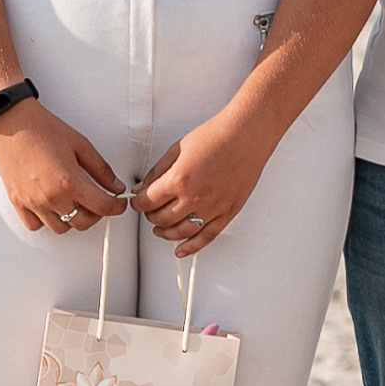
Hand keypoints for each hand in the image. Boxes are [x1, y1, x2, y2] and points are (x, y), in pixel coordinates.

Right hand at [0, 98, 130, 233]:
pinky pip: (35, 225)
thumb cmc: (43, 130)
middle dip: (96, 214)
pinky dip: (46, 221)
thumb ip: (101, 169)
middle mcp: (50, 197)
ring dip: (72, 219)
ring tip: (75, 203)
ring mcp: (32, 202)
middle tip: (98, 201)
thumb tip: (115, 186)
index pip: (102, 207)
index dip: (116, 207)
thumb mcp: (80, 145)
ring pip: (60, 229)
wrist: (12, 124)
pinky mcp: (18, 202)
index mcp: (69, 181)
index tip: (118, 204)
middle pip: (83, 222)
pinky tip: (52, 206)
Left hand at [135, 106, 284, 256]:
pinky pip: (206, 237)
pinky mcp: (227, 213)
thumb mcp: (177, 149)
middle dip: (151, 216)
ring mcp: (212, 208)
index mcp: (179, 180)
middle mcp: (194, 198)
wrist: (247, 135)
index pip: (148, 202)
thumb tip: (143, 188)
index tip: (138, 201)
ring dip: (165, 233)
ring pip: (181, 232)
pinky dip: (191, 247)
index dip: (138, 203)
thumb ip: (157, 172)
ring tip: (160, 230)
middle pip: (162, 219)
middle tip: (150, 211)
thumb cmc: (217, 136)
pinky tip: (181, 250)